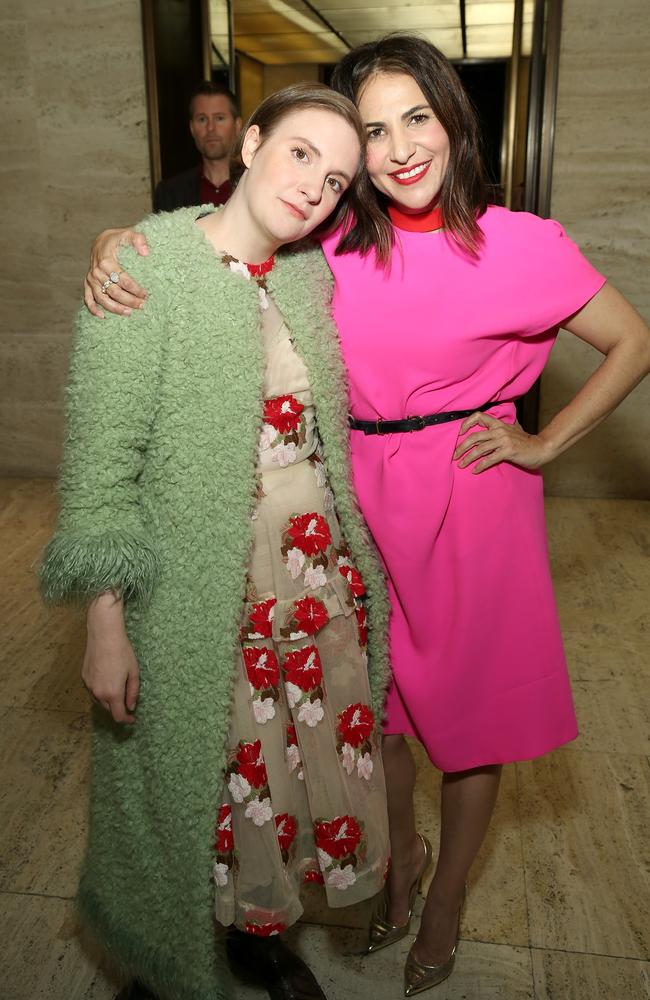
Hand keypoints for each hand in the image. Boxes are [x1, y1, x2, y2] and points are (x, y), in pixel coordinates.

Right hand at [83, 594, 139, 722]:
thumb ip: (133, 692)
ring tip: (118, 689)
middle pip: (109, 710)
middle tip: (128, 701)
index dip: (127, 720)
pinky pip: (93, 691)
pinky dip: (101, 692)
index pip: (118, 716)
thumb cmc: (122, 652)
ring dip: (109, 701)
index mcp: (113, 693)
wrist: (103, 635)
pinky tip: (107, 681)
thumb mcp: (133, 672)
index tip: (133, 719)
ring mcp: (89, 686)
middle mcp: (98, 693)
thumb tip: (131, 707)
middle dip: (118, 709)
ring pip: (99, 701)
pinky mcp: (84, 678)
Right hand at [84, 227, 149, 318]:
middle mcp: (96, 272)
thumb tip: (145, 252)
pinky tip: (102, 317)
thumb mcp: (129, 234)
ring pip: (102, 298)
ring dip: (115, 308)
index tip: (146, 294)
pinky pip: (88, 298)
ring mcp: (91, 279)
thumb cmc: (118, 239)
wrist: (102, 241)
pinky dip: (93, 309)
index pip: (123, 279)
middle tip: (142, 305)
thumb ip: (139, 240)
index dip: (135, 289)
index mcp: (106, 261)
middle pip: (114, 291)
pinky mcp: (88, 283)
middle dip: (129, 300)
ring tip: (129, 313)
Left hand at [453, 411, 554, 472]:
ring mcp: (504, 441)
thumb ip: (500, 429)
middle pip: (474, 436)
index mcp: (499, 424)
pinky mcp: (508, 451)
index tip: (459, 433)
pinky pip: (489, 459)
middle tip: (455, 455)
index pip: (479, 416)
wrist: (541, 448)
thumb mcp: (512, 431)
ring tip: (461, 465)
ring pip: (480, 449)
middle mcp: (500, 430)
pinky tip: (475, 470)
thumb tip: (488, 431)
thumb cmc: (525, 442)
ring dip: (468, 458)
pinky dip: (480, 466)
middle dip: (461, 447)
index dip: (467, 423)